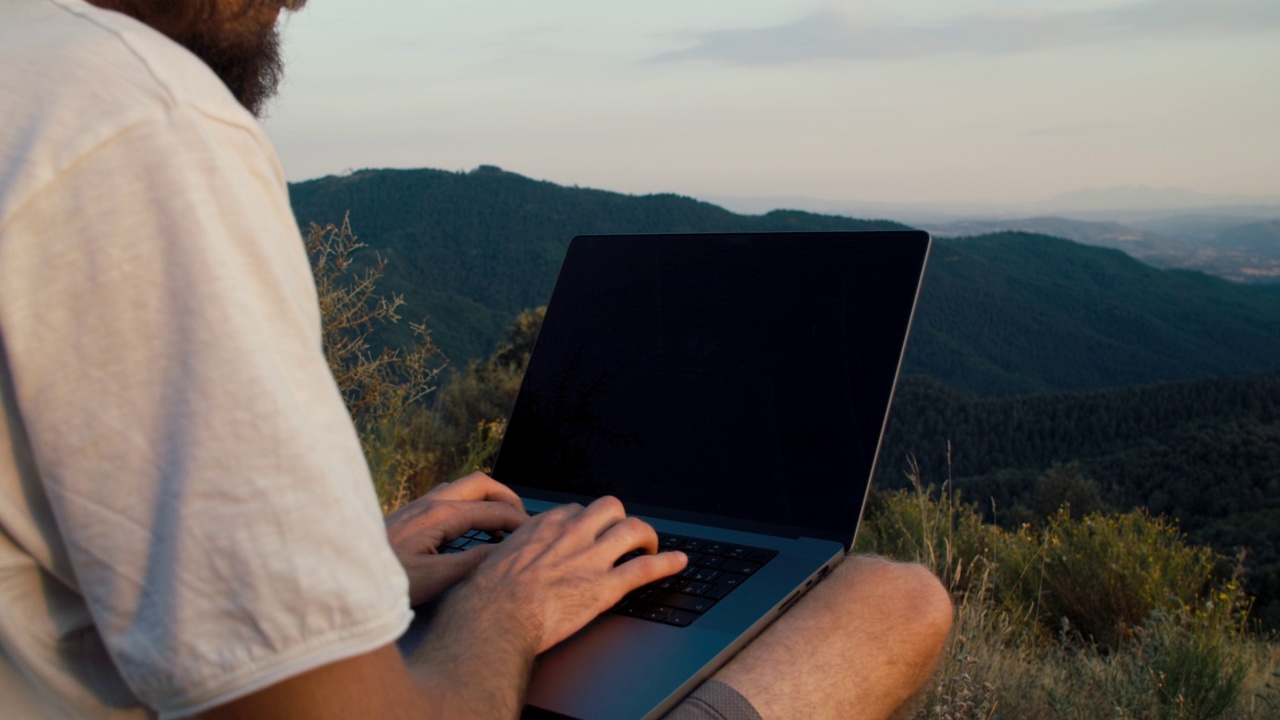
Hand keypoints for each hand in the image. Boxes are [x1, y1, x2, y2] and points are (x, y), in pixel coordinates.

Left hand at [385, 472, 527, 605]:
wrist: (344, 576)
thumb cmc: (386, 582)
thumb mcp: (435, 580)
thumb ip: (473, 563)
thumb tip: (506, 552)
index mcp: (441, 516)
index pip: (492, 510)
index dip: (518, 521)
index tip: (535, 535)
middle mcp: (431, 503)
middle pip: (481, 482)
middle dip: (507, 497)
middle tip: (522, 520)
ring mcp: (419, 505)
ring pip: (464, 487)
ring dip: (487, 498)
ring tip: (500, 523)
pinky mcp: (411, 514)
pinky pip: (450, 496)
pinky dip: (471, 504)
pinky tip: (470, 528)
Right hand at [443, 496, 687, 653]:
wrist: (494, 619)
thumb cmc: (485, 598)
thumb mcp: (492, 562)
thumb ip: (509, 556)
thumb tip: (501, 563)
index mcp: (543, 526)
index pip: (575, 511)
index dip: (586, 522)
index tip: (588, 532)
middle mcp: (571, 534)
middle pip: (609, 507)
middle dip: (620, 519)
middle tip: (624, 534)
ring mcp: (591, 558)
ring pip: (633, 528)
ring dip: (647, 535)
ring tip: (650, 546)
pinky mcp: (605, 586)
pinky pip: (645, 568)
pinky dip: (667, 562)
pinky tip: (679, 561)